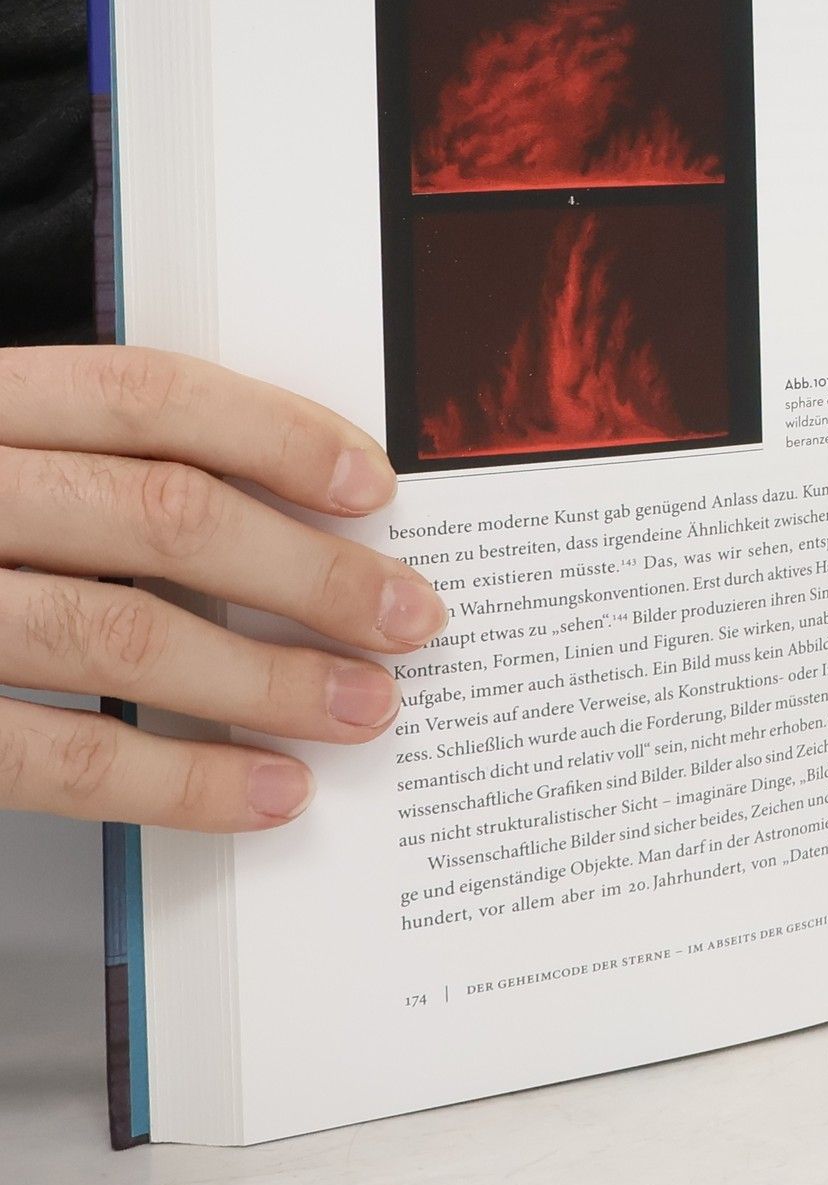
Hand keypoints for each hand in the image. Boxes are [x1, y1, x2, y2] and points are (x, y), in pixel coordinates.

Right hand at [0, 347, 444, 829]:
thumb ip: (67, 473)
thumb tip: (261, 513)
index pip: (141, 392)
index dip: (275, 430)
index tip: (373, 483)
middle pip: (160, 511)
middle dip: (311, 571)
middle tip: (410, 617)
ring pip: (121, 631)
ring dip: (269, 680)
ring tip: (365, 710)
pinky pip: (61, 755)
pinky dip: (182, 780)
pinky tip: (264, 792)